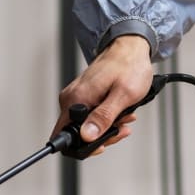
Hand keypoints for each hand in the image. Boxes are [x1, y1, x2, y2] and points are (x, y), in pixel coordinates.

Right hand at [52, 35, 153, 155]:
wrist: (131, 47)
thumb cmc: (129, 66)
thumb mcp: (123, 95)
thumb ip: (104, 117)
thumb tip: (87, 136)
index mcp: (77, 99)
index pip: (63, 136)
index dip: (83, 147)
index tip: (103, 144)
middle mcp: (71, 98)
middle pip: (77, 134)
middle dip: (102, 136)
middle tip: (121, 127)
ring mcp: (77, 96)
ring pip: (86, 126)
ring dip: (108, 126)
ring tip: (125, 116)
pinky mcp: (84, 95)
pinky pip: (90, 115)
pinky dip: (107, 117)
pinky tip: (120, 112)